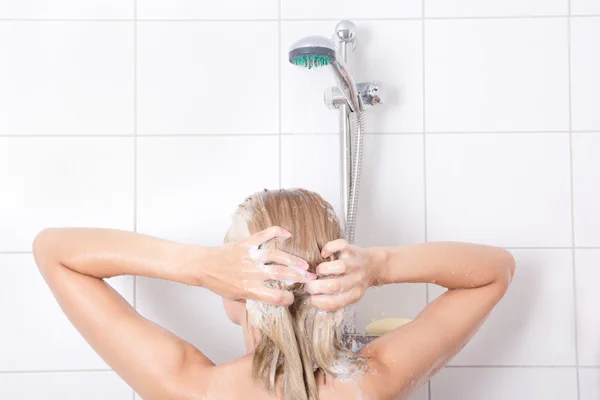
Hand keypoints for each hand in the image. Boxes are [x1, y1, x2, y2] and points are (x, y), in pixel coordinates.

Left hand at [200, 226, 315, 305]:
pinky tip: (288, 234)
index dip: (286, 299)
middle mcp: (251, 272)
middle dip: (299, 278)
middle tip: (312, 279)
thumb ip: (254, 298)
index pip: (273, 296)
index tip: (293, 298)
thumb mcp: (236, 298)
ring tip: (305, 265)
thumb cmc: (219, 283)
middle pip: (280, 275)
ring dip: (293, 260)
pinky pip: (263, 235)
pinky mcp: (246, 243)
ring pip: (276, 256)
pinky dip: (276, 232)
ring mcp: (250, 256)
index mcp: (248, 288)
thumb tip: (272, 300)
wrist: (203, 266)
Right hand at [306, 239, 378, 310]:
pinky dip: (329, 248)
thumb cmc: (357, 280)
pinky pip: (340, 246)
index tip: (312, 299)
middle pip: (336, 285)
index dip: (321, 302)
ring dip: (324, 269)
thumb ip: (337, 298)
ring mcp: (354, 263)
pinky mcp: (351, 249)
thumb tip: (315, 300)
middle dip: (317, 286)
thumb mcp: (351, 294)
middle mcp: (356, 279)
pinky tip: (324, 254)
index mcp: (355, 293)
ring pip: (340, 267)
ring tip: (318, 271)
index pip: (337, 302)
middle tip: (309, 285)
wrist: (375, 265)